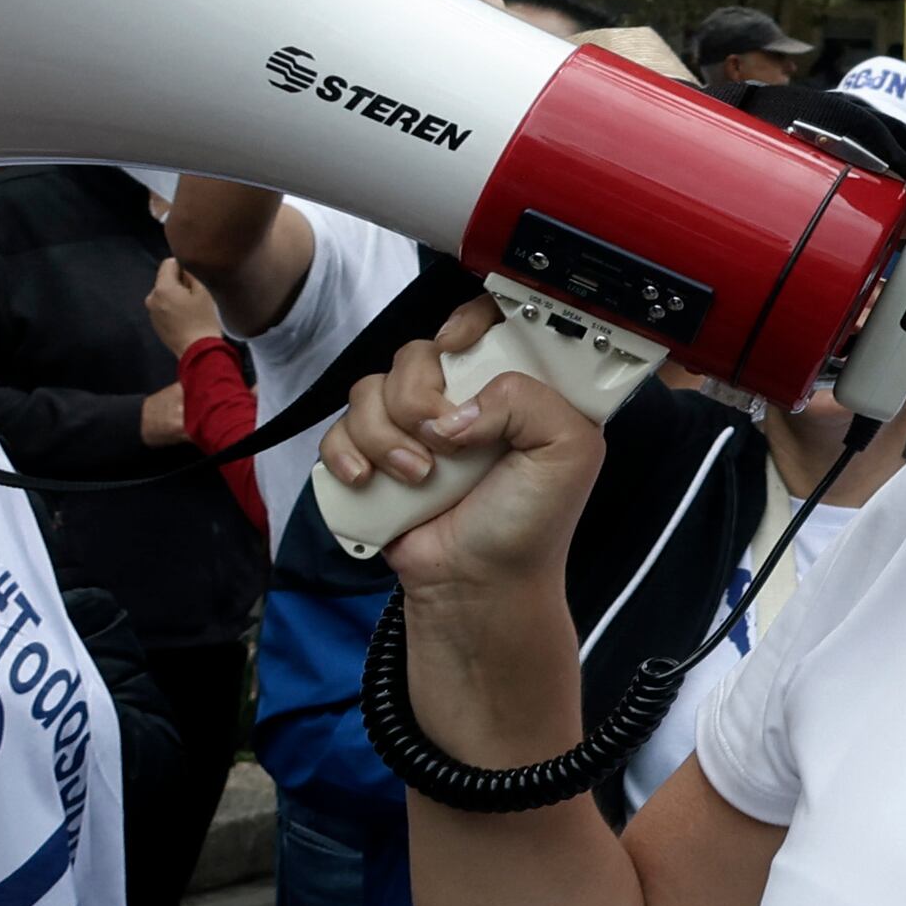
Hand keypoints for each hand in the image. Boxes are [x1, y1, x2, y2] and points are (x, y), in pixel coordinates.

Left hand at [144, 257, 224, 357]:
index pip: (168, 263)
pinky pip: (163, 307)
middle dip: (179, 283)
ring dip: (176, 296)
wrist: (197, 350)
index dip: (183, 266)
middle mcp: (151, 298)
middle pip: (165, 279)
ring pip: (164, 294)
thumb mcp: (203, 292)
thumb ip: (192, 274)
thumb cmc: (203, 319)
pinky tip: (186, 318)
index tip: (195, 278)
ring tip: (192, 308)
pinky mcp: (155, 324)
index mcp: (162, 288)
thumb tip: (185, 267)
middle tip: (196, 294)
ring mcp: (151, 312)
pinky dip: (172, 308)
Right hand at [326, 299, 605, 606]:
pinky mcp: (374, 456)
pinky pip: (338, 429)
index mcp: (514, 389)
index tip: (457, 350)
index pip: (486, 322)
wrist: (475, 583)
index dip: (466, 324)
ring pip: (370, 389)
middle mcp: (463, 400)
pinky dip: (346, 453)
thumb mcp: (567, 452)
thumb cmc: (528, 523)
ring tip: (419, 478)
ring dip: (387, 436)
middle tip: (444, 442)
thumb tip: (456, 408)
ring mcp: (414, 427)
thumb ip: (530, 401)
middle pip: (415, 354)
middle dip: (419, 398)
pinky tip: (371, 481)